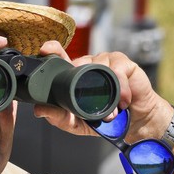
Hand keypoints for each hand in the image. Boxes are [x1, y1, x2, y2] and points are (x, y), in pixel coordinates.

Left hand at [32, 44, 171, 141]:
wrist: (134, 123)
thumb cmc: (104, 120)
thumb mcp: (77, 123)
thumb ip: (58, 117)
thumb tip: (38, 110)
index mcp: (74, 76)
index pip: (60, 58)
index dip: (53, 51)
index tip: (46, 49)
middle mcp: (89, 65)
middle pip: (79, 60)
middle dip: (80, 75)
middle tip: (84, 94)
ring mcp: (107, 62)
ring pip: (98, 65)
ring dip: (104, 91)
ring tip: (111, 110)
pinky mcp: (125, 64)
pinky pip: (118, 71)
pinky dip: (120, 89)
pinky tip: (122, 101)